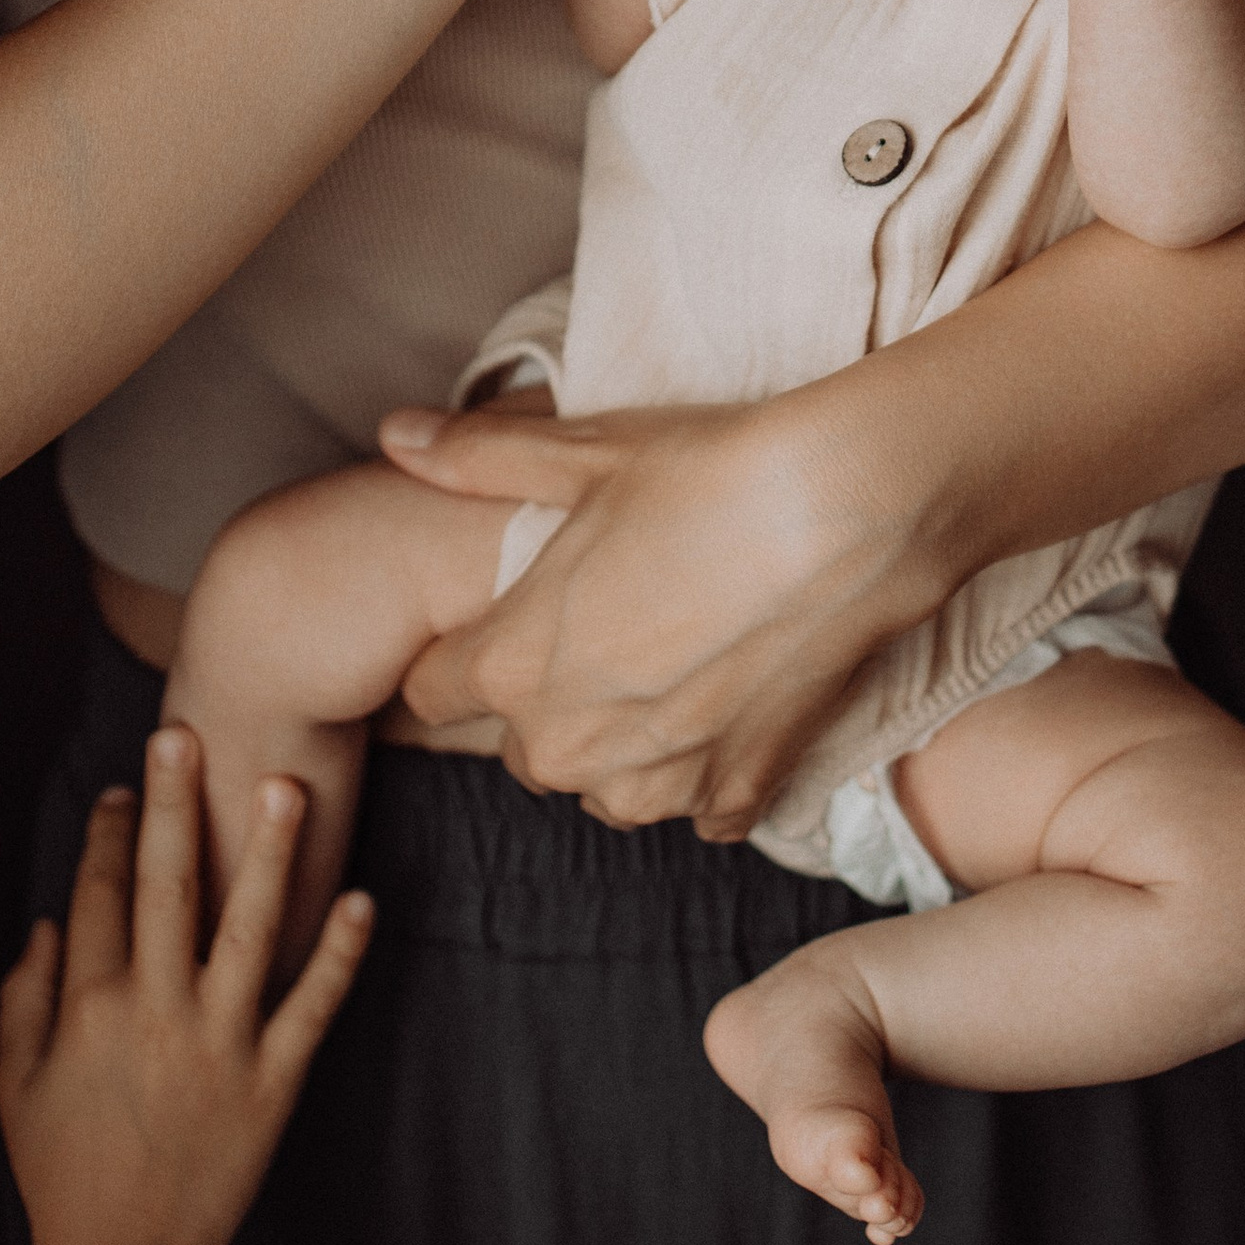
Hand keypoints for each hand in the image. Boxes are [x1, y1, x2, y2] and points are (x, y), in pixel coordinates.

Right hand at [0, 728, 372, 1244]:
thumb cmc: (63, 1174)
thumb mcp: (15, 1087)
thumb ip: (23, 1000)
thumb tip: (45, 924)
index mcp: (87, 1009)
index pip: (100, 896)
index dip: (112, 835)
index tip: (127, 786)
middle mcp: (152, 1014)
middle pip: (166, 889)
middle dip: (175, 807)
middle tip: (185, 735)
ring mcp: (218, 1045)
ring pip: (248, 931)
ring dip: (269, 856)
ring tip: (286, 788)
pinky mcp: (272, 1082)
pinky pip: (310, 1008)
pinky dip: (338, 956)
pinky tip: (361, 900)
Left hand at [374, 393, 941, 840]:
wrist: (849, 511)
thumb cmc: (707, 474)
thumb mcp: (584, 454)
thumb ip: (477, 458)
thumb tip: (395, 435)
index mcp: (513, 666)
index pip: (432, 693)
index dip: (468, 651)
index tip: (515, 616)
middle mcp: (570, 744)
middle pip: (521, 747)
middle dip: (549, 702)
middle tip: (613, 630)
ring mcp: (656, 780)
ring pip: (604, 787)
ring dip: (625, 746)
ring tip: (676, 666)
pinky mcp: (736, 792)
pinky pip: (697, 809)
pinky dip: (710, 771)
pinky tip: (735, 704)